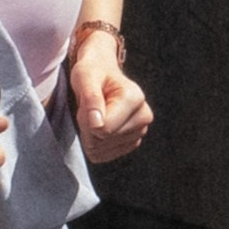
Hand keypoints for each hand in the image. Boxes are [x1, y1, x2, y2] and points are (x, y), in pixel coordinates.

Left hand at [71, 42, 152, 161]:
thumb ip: (91, 99)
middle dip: (88, 126)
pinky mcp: (133, 142)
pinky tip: (100, 125)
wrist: (101, 73)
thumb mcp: (85, 78)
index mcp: (135, 98)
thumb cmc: (92, 73)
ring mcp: (141, 131)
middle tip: (90, 107)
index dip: (87, 120)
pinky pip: (103, 155)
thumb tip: (98, 125)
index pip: (103, 129)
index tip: (88, 103)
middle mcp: (144, 116)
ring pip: (101, 148)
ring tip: (95, 113)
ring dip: (90, 134)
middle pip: (102, 140)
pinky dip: (95, 143)